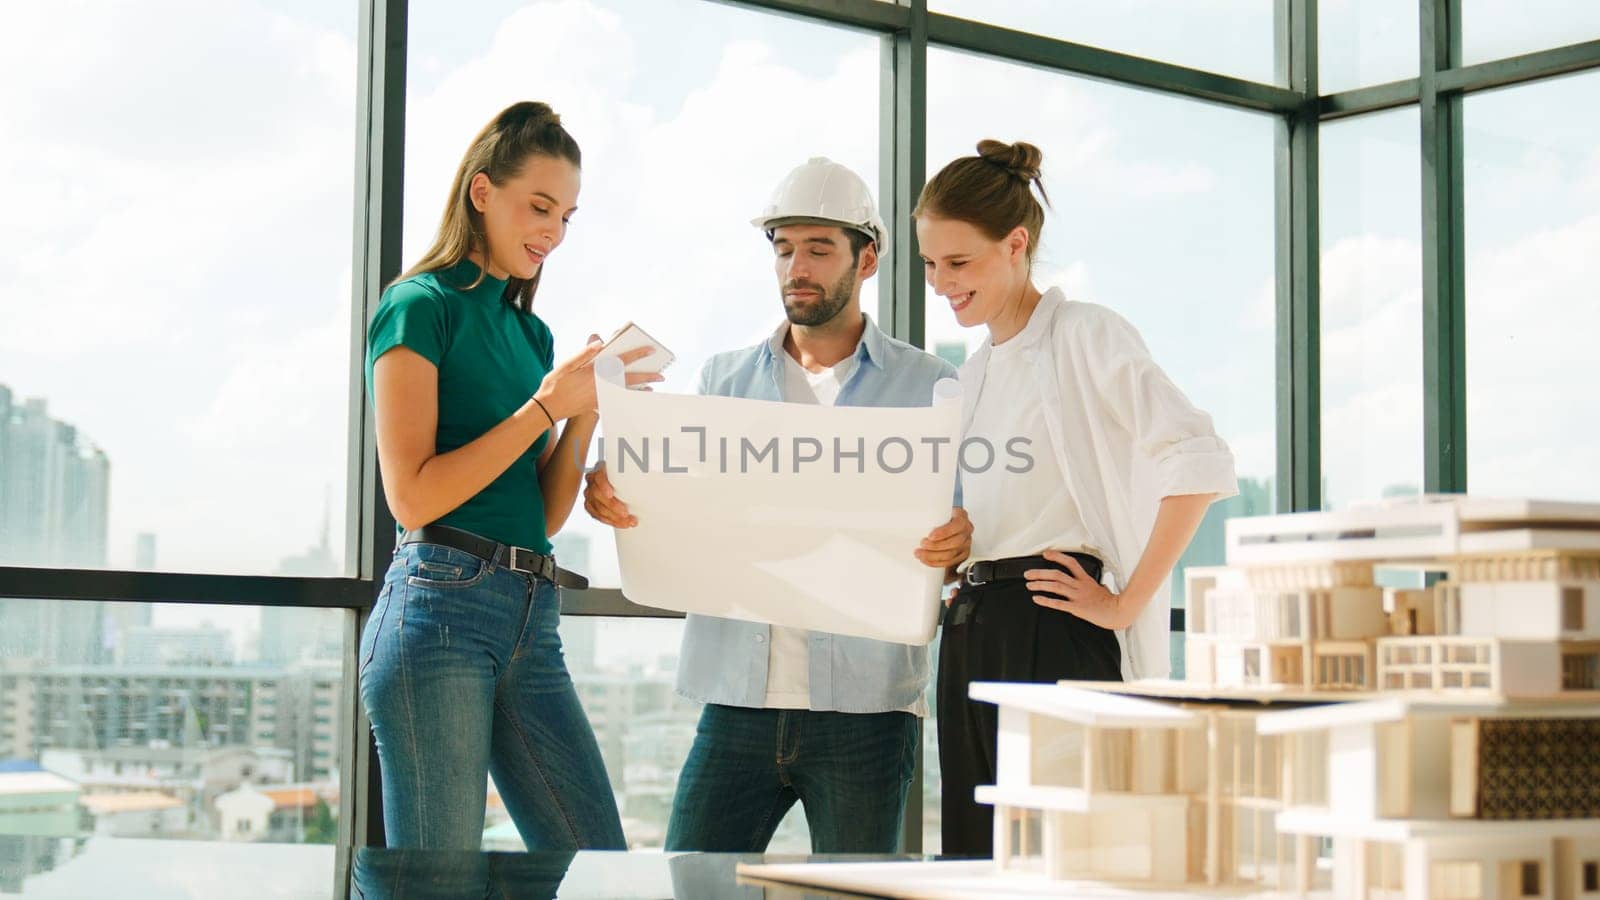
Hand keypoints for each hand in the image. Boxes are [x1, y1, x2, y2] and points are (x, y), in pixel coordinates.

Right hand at [534, 335, 662, 421]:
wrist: (547, 409)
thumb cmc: (554, 384)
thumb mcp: (566, 365)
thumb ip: (584, 354)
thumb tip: (600, 343)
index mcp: (595, 372)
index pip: (622, 361)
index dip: (638, 354)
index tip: (650, 349)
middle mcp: (601, 386)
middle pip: (630, 380)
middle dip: (648, 377)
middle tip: (662, 375)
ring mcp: (600, 397)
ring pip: (625, 392)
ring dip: (640, 389)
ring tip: (652, 387)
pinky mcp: (597, 405)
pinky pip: (617, 400)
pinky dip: (627, 398)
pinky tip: (632, 397)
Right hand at [582, 461, 635, 527]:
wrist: (616, 481)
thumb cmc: (626, 474)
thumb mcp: (629, 469)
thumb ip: (636, 468)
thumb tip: (655, 466)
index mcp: (600, 470)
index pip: (598, 477)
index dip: (603, 485)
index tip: (611, 494)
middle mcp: (592, 481)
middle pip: (597, 495)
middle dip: (613, 506)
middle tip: (626, 514)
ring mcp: (589, 494)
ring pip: (598, 508)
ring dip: (614, 517)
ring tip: (629, 522)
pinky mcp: (590, 505)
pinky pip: (597, 516)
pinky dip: (610, 521)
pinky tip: (621, 524)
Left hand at [915, 507, 971, 569]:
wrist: (948, 522)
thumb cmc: (942, 516)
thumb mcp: (938, 510)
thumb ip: (932, 514)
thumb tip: (915, 520)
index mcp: (962, 517)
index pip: (957, 525)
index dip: (944, 532)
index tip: (930, 536)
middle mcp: (966, 531)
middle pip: (954, 543)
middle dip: (935, 546)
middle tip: (922, 544)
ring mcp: (966, 544)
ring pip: (951, 554)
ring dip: (933, 556)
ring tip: (920, 553)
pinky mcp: (962, 554)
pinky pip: (950, 562)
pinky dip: (936, 563)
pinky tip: (927, 560)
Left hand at [1025, 550, 1130, 629]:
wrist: (1120, 612)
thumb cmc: (1113, 603)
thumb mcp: (1104, 590)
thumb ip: (1098, 587)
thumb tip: (1101, 587)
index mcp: (1086, 580)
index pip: (1070, 563)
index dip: (1057, 557)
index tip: (1046, 554)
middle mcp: (1080, 586)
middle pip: (1057, 574)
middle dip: (1040, 573)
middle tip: (1027, 573)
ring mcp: (1078, 596)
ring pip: (1055, 586)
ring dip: (1040, 584)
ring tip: (1028, 584)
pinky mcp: (1077, 608)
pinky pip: (1058, 603)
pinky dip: (1046, 600)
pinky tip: (1036, 599)